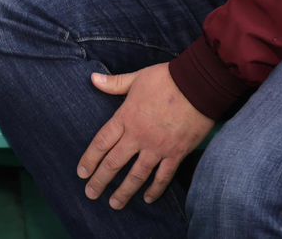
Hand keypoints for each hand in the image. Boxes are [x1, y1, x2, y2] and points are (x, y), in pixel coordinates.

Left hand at [78, 64, 212, 210]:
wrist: (199, 85)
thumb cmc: (166, 79)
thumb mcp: (137, 78)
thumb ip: (114, 83)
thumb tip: (93, 78)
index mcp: (126, 117)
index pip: (102, 142)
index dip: (90, 159)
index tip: (82, 173)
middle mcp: (138, 136)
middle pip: (114, 163)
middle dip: (101, 180)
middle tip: (91, 194)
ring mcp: (157, 147)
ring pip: (136, 175)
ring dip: (124, 191)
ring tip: (115, 204)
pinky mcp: (176, 153)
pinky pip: (163, 176)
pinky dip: (155, 189)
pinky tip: (147, 199)